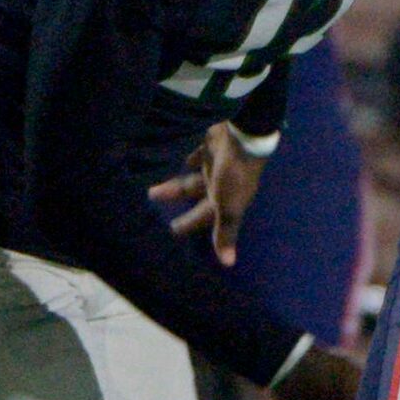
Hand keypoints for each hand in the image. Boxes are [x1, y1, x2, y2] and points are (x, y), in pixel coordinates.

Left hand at [149, 124, 267, 265]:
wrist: (246, 135)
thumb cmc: (235, 173)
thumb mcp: (228, 206)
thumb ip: (225, 231)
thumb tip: (228, 264)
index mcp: (227, 201)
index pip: (204, 217)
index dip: (189, 223)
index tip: (171, 229)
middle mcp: (223, 186)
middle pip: (197, 197)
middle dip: (177, 202)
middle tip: (153, 198)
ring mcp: (219, 166)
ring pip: (194, 178)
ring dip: (178, 182)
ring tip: (159, 183)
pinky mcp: (215, 147)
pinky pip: (200, 157)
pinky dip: (191, 160)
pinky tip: (181, 161)